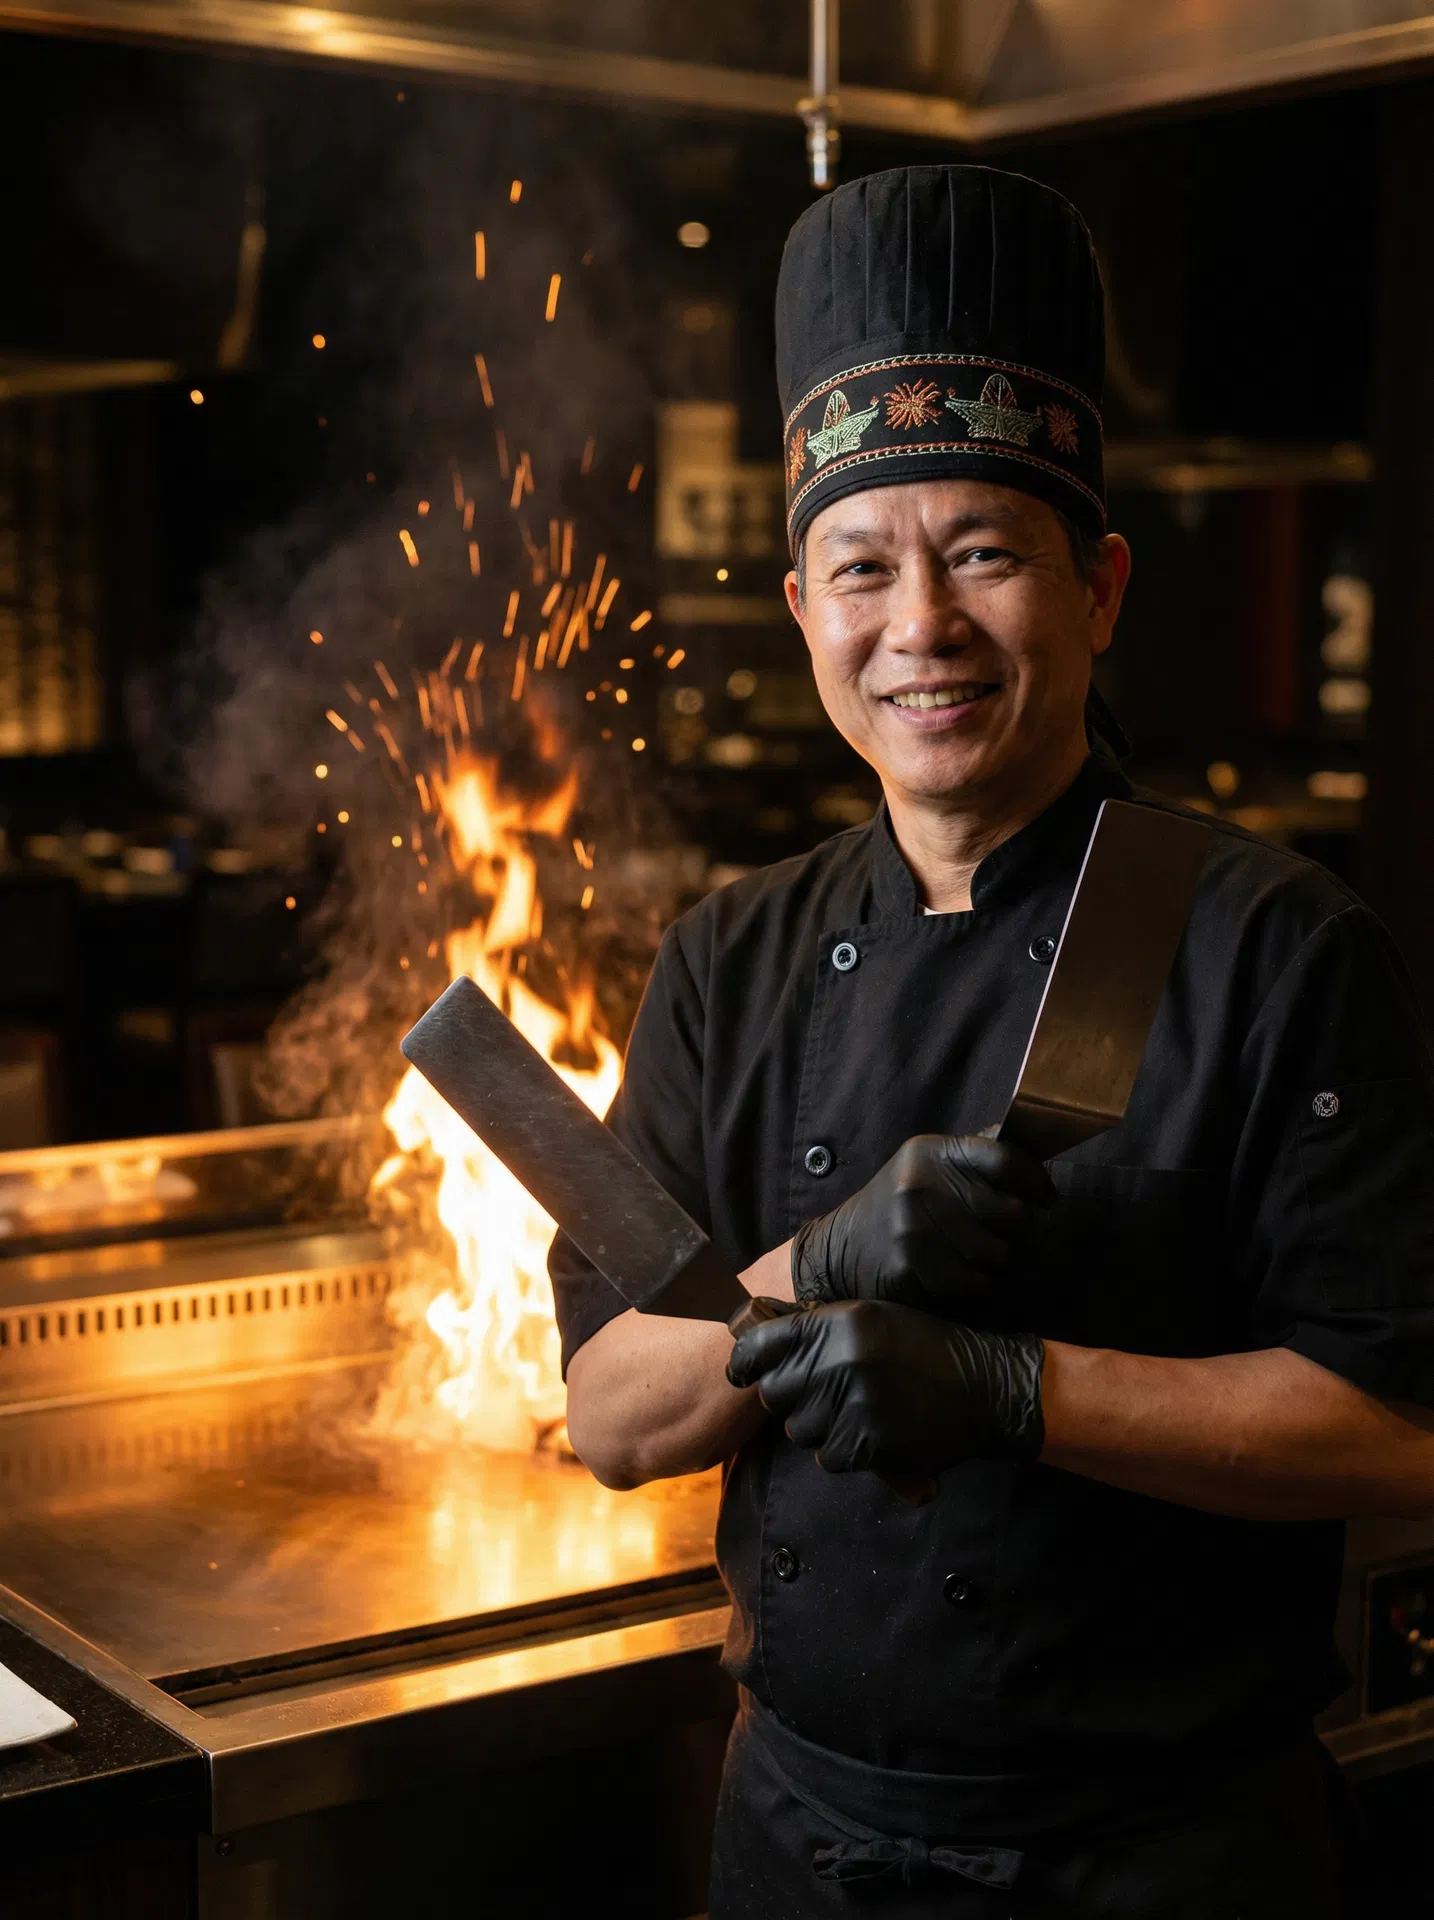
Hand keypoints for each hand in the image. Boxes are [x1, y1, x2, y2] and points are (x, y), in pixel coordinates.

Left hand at [726, 1299, 1044, 1477]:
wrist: (987, 1387)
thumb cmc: (928, 1348)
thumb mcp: (875, 1318)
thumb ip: (821, 1329)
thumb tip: (761, 1345)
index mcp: (841, 1323)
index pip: (763, 1344)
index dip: (746, 1361)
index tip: (742, 1372)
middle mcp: (842, 1361)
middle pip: (776, 1393)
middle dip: (792, 1397)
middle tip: (823, 1393)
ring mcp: (855, 1405)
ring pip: (799, 1429)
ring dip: (819, 1427)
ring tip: (857, 1411)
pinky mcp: (869, 1445)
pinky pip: (828, 1457)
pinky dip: (844, 1451)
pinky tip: (872, 1432)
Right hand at [790, 1134, 1054, 1316]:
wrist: (839, 1250)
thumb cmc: (898, 1206)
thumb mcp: (927, 1166)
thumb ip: (975, 1155)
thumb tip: (1034, 1142)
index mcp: (931, 1153)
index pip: (1005, 1158)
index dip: (1036, 1180)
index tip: (1047, 1196)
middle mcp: (921, 1186)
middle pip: (1012, 1211)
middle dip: (1020, 1228)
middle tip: (1010, 1233)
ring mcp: (914, 1228)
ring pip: (1000, 1253)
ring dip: (1001, 1260)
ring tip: (981, 1254)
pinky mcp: (911, 1267)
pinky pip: (976, 1282)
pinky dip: (979, 1283)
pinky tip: (962, 1275)